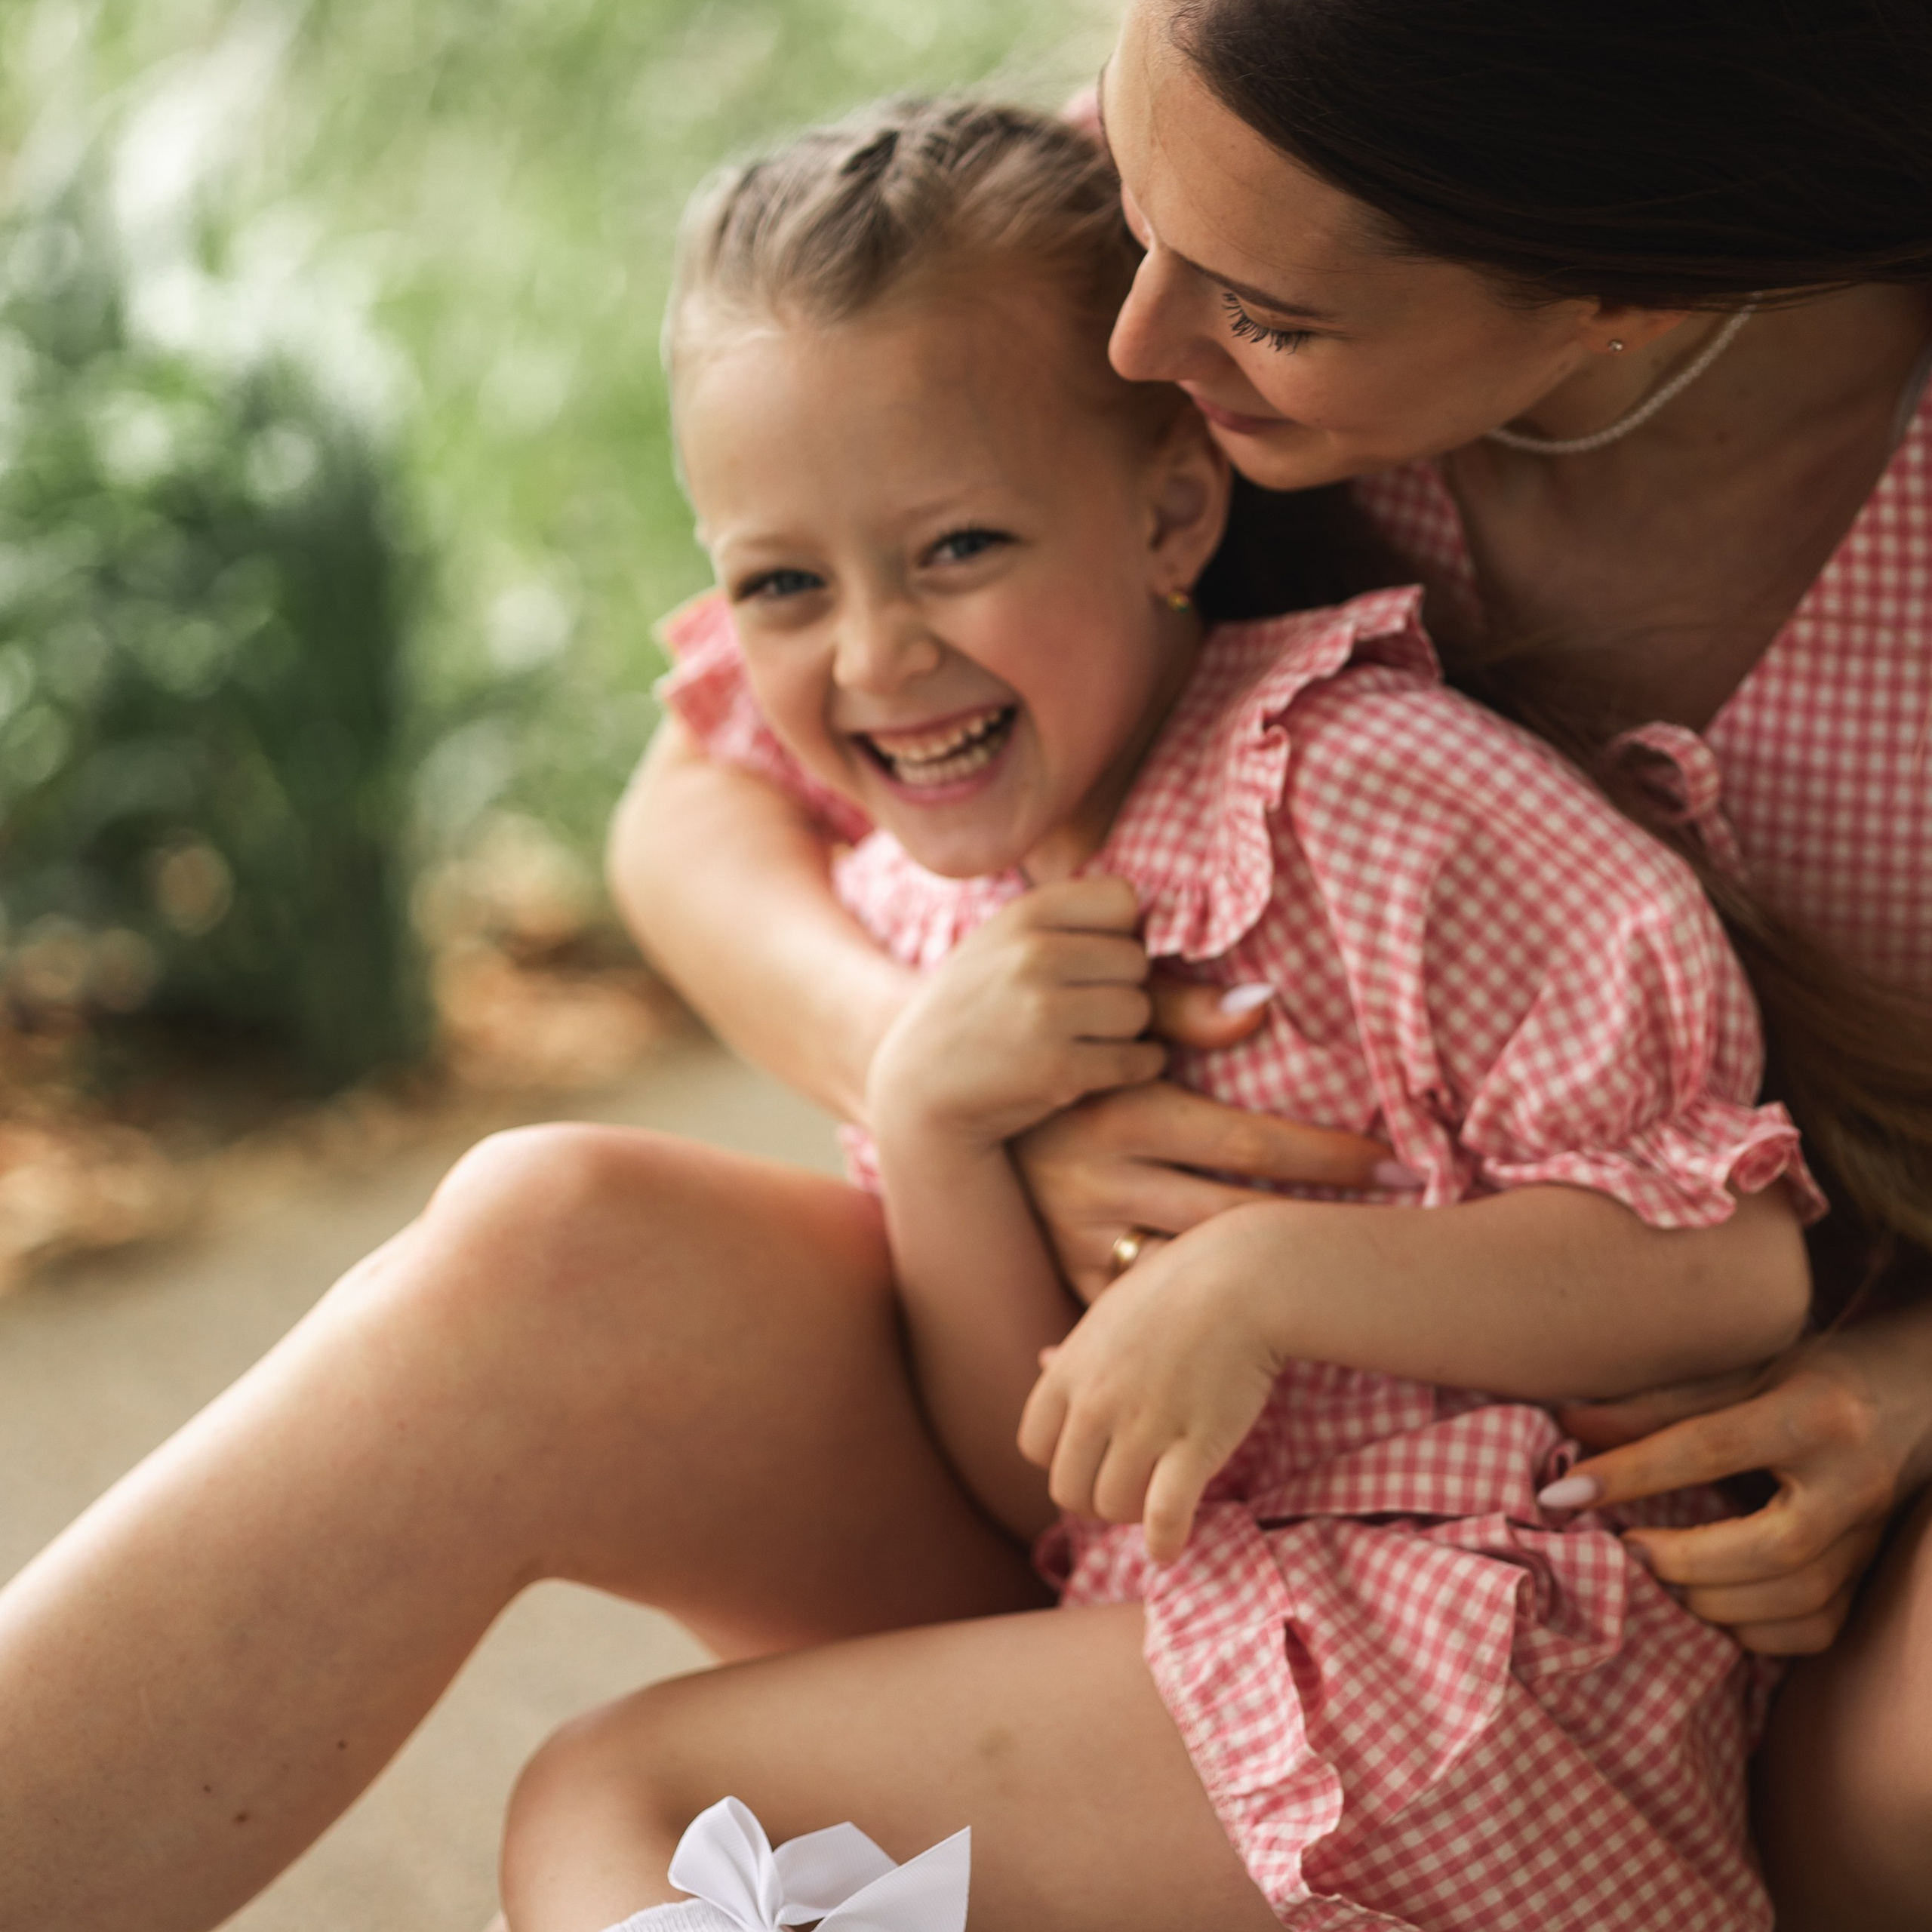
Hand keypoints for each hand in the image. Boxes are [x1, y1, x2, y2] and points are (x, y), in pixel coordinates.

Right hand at [865, 877, 1164, 1152]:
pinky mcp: (1058, 1070)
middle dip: (1122, 986)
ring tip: (1087, 1039)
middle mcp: (1032, 956)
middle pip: (1137, 958)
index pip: (1122, 899)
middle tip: (1087, 1009)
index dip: (1116, 932)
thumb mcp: (1000, 944)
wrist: (920, 1090)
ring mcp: (1043, 1013)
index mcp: (1022, 915)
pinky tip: (1099, 1069)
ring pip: (1140, 1010)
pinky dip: (1133, 1067)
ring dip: (1126, 1031)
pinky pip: (1139, 1059)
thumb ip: (1063, 921)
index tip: (1092, 959)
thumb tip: (1149, 912)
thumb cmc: (976, 1011)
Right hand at [1014, 987, 1407, 1302]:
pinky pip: (1149, 1305)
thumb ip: (1186, 1011)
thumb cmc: (1067, 1052)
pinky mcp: (1067, 1275)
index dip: (1329, 1155)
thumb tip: (1266, 1005)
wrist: (949, 1104)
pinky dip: (1205, 1309)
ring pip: (1198, 1271)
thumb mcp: (1118, 1024)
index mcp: (1117, 1111)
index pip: (1249, 1142)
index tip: (1397, 1162)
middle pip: (1237, 1216)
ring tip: (1346, 1268)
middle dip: (1323, 1221)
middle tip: (1400, 1221)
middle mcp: (1095, 1182)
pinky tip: (1265, 1312)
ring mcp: (1079, 1237)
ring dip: (1275, 1273)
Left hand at [1017, 1218, 1279, 1561]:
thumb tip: (1041, 1359)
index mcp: (1067, 1372)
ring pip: (1112, 1507)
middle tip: (1130, 1484)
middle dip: (1095, 1496)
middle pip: (1068, 1490)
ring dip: (1132, 1514)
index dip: (1062, 1459)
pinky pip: (1162, 1516)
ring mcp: (1142, 1428)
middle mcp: (1094, 1405)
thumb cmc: (1179, 1287)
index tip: (1094, 1456)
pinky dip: (1163, 1541)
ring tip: (1156, 1498)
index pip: (1034, 1447)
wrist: (1244, 1278)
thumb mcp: (1110, 1311)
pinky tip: (1170, 1546)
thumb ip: (1075, 1349)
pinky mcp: (1193, 1446)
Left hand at [1548, 1300, 1931, 1654]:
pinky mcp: (1874, 1567)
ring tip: (1658, 1575)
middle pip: (1772, 1546)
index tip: (1563, 1492)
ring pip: (1799, 1595)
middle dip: (1685, 1558)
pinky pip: (1820, 1625)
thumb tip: (1571, 1426)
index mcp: (1815, 1411)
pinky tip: (1714, 1605)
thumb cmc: (1822, 1370)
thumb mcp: (1746, 1366)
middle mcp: (1854, 1478)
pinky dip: (1760, 1630)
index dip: (1629, 1472)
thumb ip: (1661, 1402)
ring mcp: (1873, 1532)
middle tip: (1623, 1549)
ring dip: (1714, 1599)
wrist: (1927, 1391)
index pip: (1708, 1447)